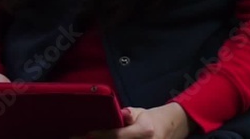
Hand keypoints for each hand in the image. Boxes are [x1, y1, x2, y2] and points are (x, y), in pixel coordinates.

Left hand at [74, 102, 191, 138]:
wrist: (172, 128)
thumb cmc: (151, 119)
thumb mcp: (139, 112)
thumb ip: (125, 115)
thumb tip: (115, 115)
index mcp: (145, 131)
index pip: (118, 135)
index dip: (101, 135)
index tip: (86, 134)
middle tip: (78, 137)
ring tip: (83, 138)